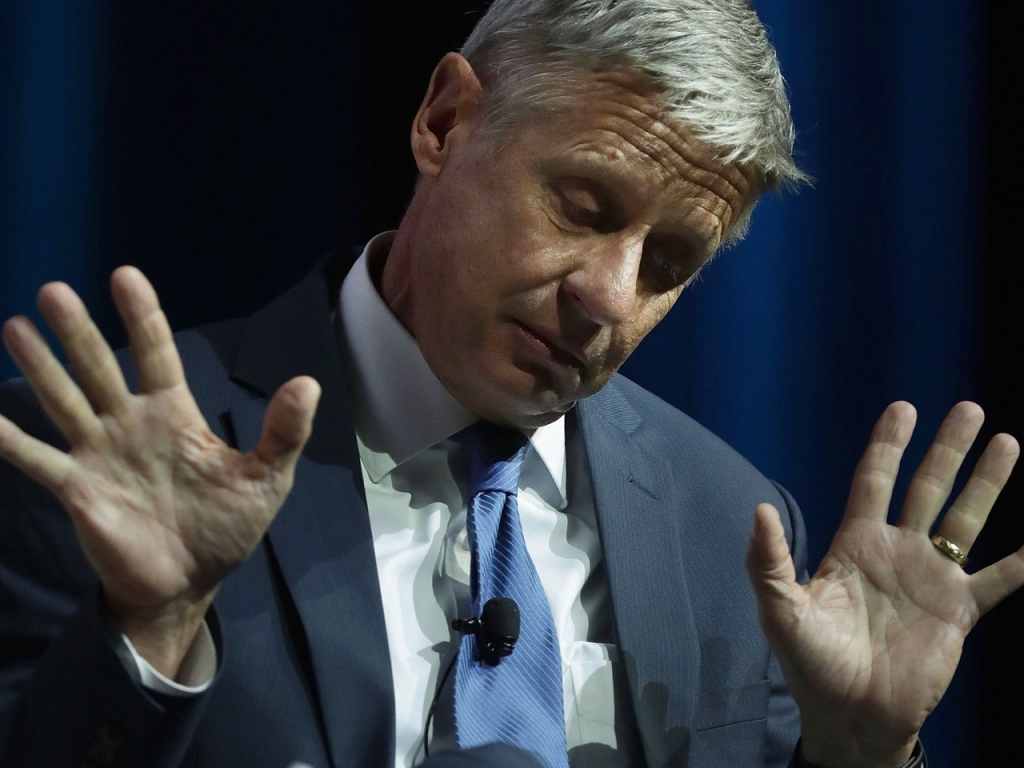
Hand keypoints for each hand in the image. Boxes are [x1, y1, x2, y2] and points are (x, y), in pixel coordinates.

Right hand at [0, 267, 319, 676]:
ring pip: (64, 400)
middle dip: (78, 331)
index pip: (157, 354)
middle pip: (100, 368)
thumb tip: (309, 383)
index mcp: (175, 415)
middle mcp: (131, 424)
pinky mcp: (77, 489)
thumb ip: (283, 432)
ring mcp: (100, 454)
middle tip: (53, 291)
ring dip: (40, 367)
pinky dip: (9, 439)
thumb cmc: (226, 526)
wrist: (188, 582)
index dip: (142, 317)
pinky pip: (37, 459)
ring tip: (15, 326)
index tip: (124, 276)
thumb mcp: (265, 478)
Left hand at [746, 401, 1021, 767]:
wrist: (850, 714)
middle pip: (926, 487)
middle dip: (947, 449)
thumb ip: (768, 561)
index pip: (873, 480)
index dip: (888, 445)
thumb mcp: (780, 610)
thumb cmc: (810, 662)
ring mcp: (930, 578)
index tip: (904, 408)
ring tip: (1008, 442)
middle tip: (969, 409)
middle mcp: (896, 551)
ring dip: (986, 483)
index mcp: (855, 543)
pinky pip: (999, 580)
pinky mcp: (958, 612)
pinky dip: (1023, 562)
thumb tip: (759, 511)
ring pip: (964, 519)